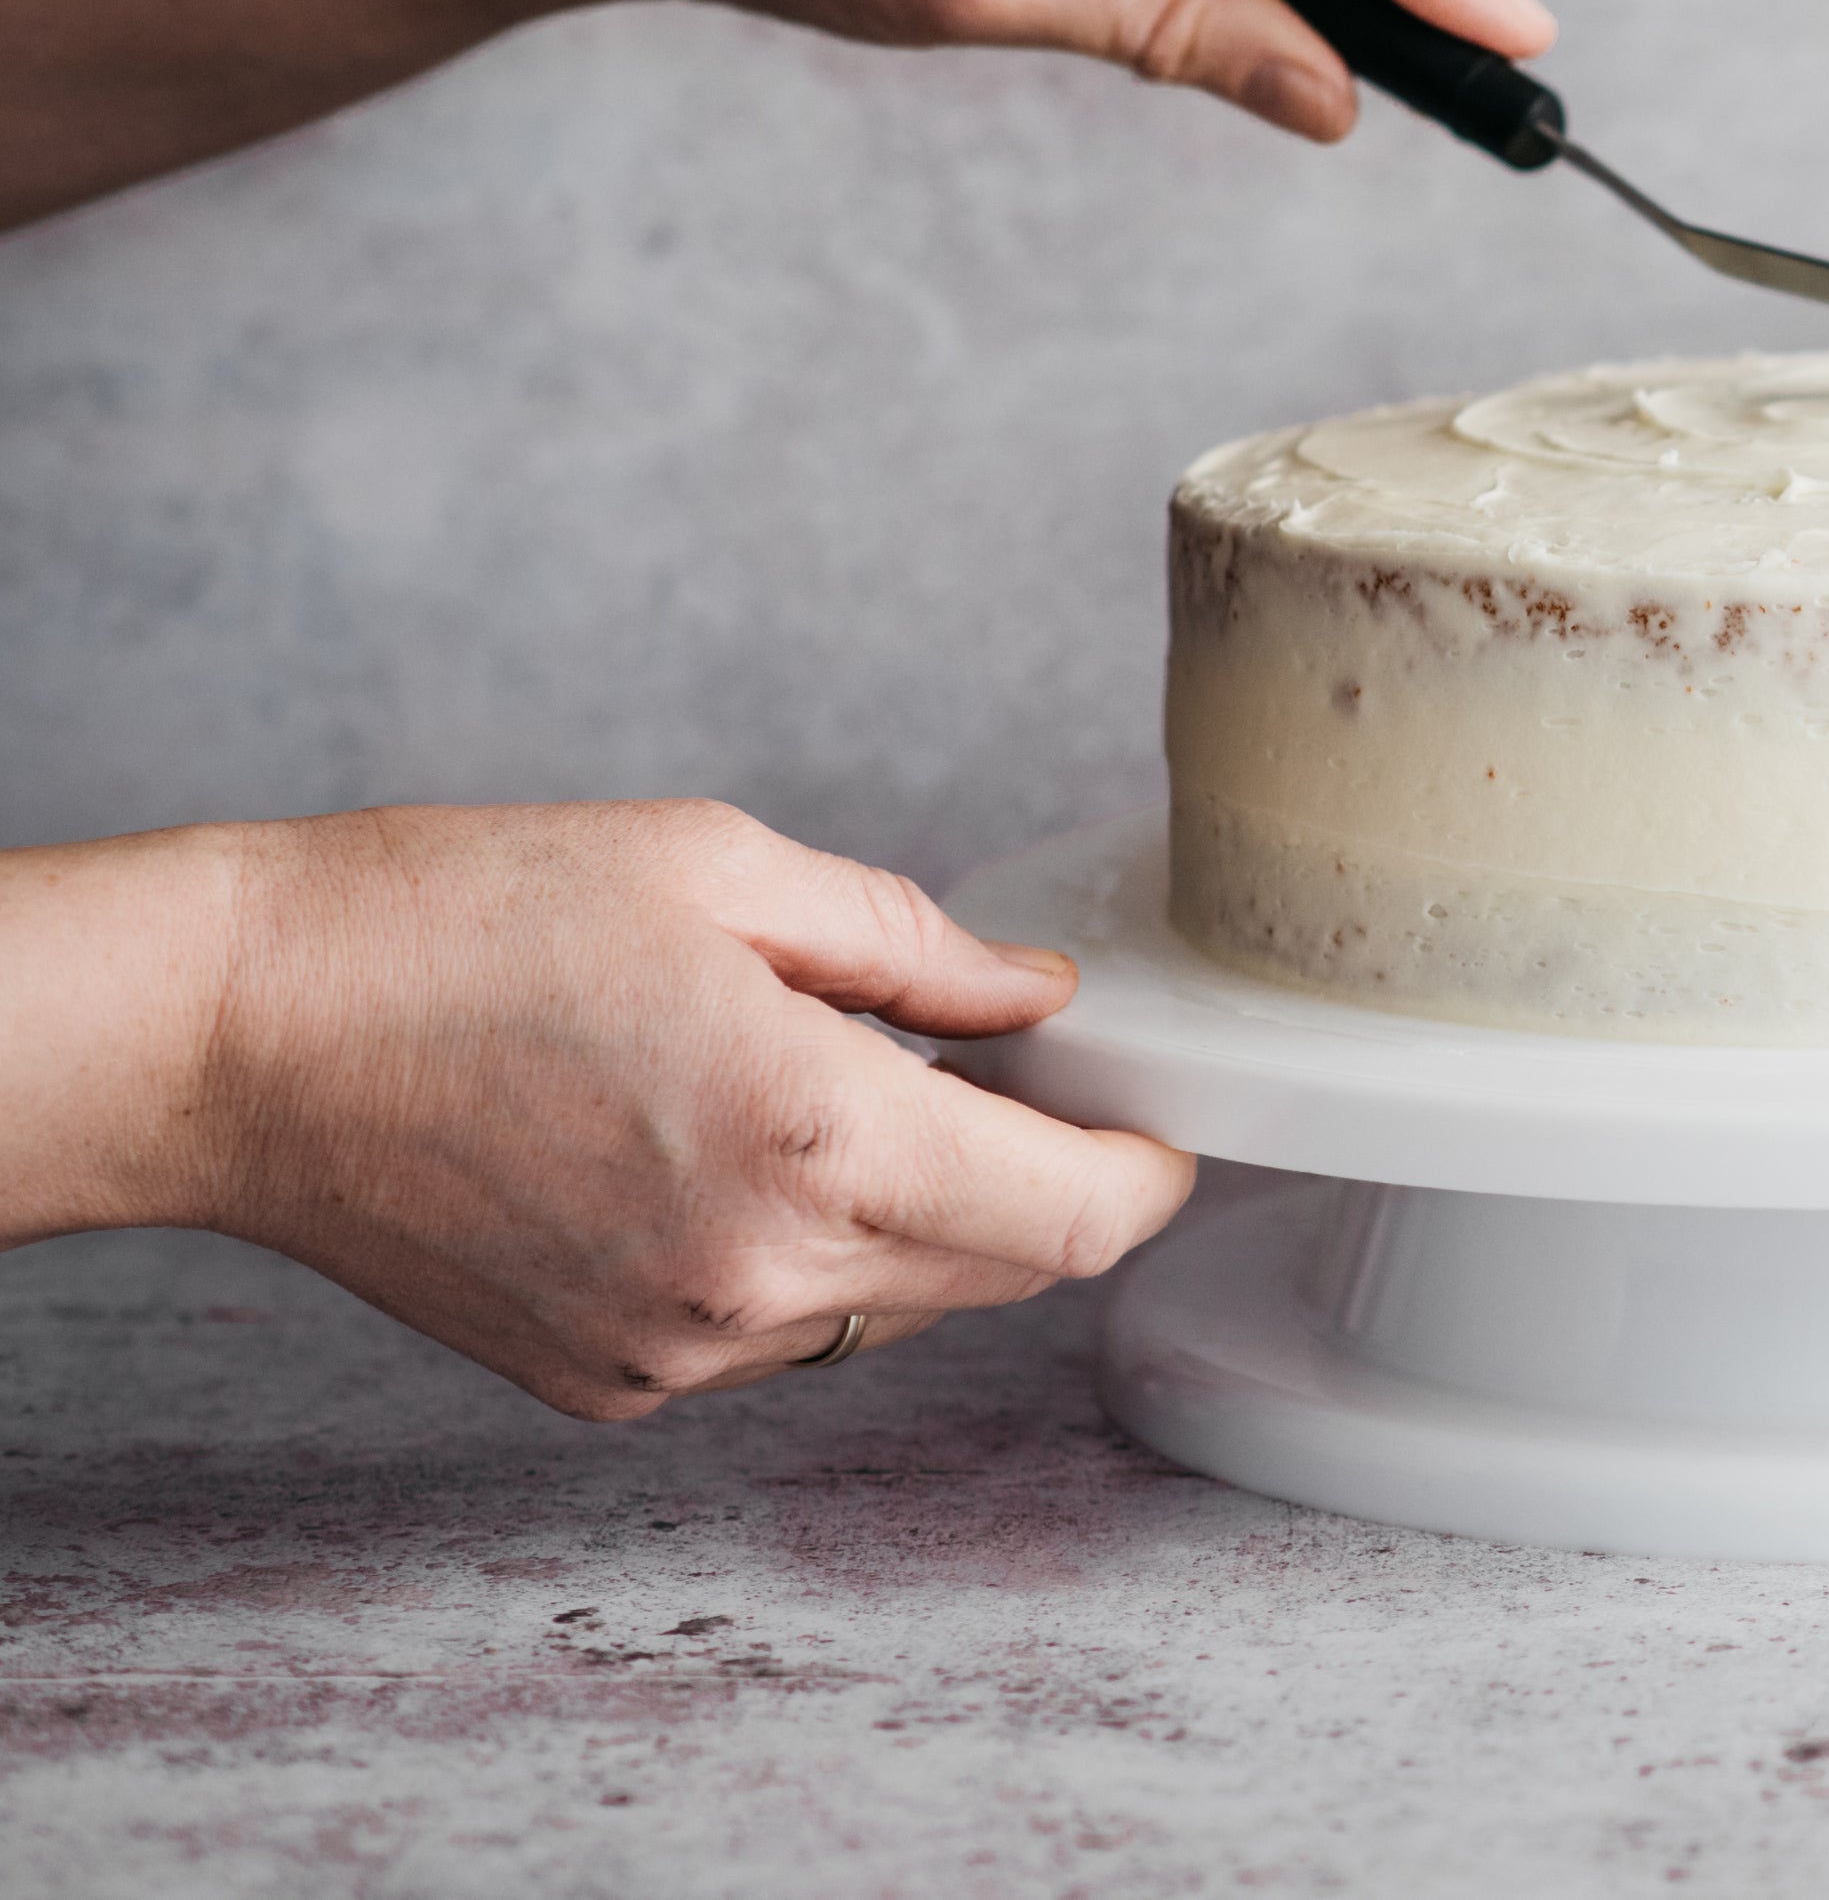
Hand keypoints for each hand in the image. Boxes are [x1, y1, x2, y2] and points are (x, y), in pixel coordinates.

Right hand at [120, 800, 1191, 1418]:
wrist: (245, 1036)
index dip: (1148, 1173)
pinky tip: (730, 1155)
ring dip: (921, 1218)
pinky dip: (807, 1255)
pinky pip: (781, 1331)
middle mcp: (761, 1274)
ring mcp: (682, 1349)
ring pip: (897, 1305)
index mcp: (816, 1137)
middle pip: (1006, 1271)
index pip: (1076, 1218)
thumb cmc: (465, 919)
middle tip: (1013, 1076)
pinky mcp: (612, 1383)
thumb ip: (916, 949)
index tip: (1158, 1122)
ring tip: (841, 1094)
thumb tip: (1040, 1001)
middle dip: (1045, 1181)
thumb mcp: (726, 871)